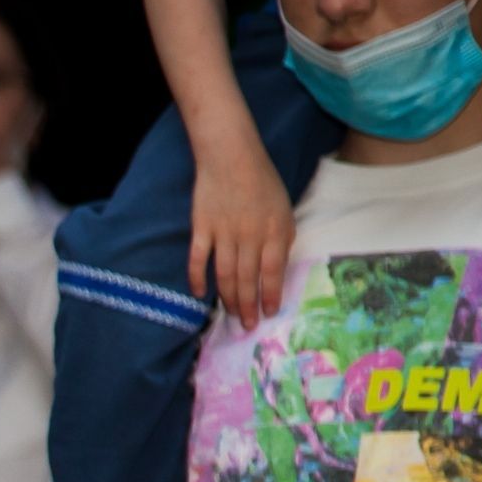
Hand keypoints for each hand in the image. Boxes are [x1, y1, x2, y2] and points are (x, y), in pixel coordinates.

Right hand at [188, 147, 293, 329]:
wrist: (231, 155)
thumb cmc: (262, 181)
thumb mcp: (283, 209)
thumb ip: (282, 238)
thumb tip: (275, 268)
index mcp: (273, 230)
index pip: (273, 272)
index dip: (270, 295)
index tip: (268, 313)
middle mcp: (249, 236)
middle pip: (248, 279)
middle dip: (248, 306)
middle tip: (246, 325)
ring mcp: (223, 233)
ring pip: (225, 275)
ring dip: (228, 299)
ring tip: (229, 316)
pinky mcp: (202, 228)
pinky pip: (198, 259)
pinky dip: (198, 278)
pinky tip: (199, 294)